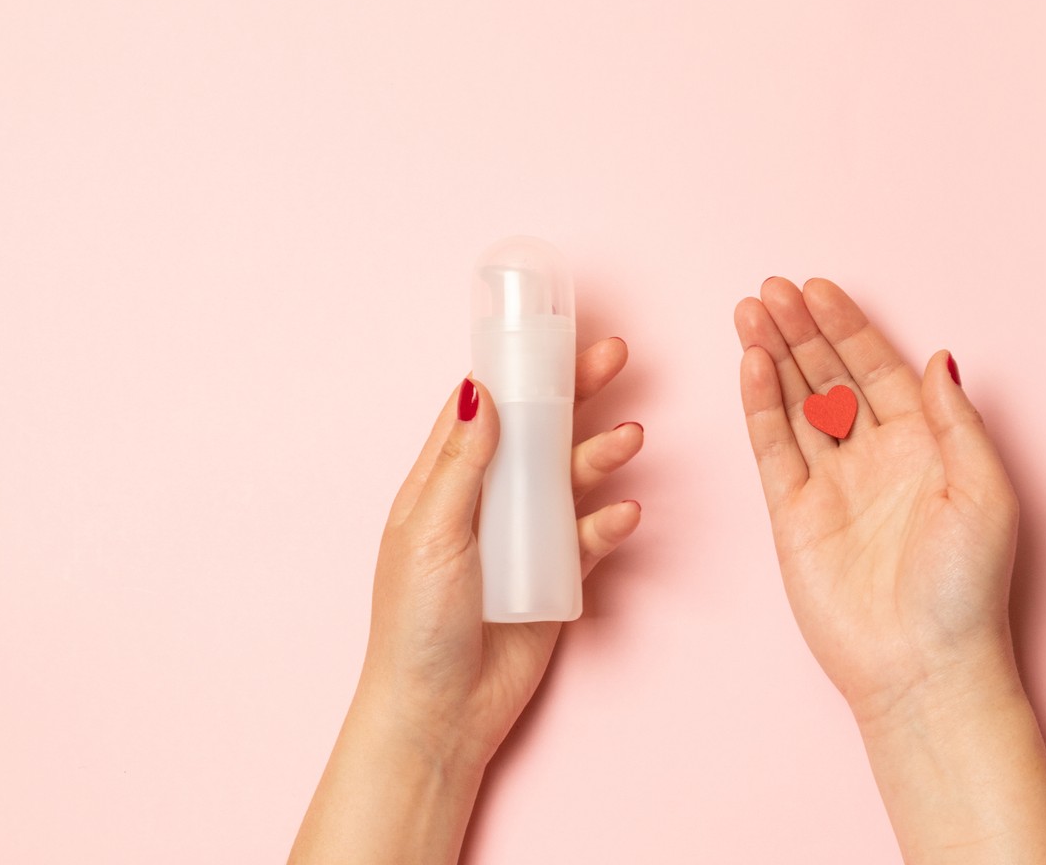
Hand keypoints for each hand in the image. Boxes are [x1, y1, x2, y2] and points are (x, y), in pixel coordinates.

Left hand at [291, 340, 643, 864]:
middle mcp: (488, 501)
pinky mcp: (556, 579)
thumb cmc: (417, 624)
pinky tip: (622, 515)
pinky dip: (609, 523)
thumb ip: (460, 464)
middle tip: (614, 356)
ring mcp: (524, 538)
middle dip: (576, 393)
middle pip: (539, 431)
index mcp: (445, 483)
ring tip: (628, 439)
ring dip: (600, 454)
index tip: (551, 333)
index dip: (517, 369)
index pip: (483, 408)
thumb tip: (478, 389)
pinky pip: (591, 539)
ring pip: (571, 479)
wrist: (440, 712)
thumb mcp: (431, 532)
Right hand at [734, 278, 1020, 725]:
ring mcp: (832, 486)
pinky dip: (760, 405)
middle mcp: (875, 458)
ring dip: (774, 355)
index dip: (848, 328)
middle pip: (830, 377)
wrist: (923, 668)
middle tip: (772, 288)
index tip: (820, 289)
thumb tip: (939, 357)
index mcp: (926, 447)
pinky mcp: (794, 516)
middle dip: (802, 330)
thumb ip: (957, 421)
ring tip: (750, 309)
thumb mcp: (984, 493)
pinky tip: (750, 365)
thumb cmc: (967, 590)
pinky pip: (773, 448)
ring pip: (796, 404)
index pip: (879, 369)